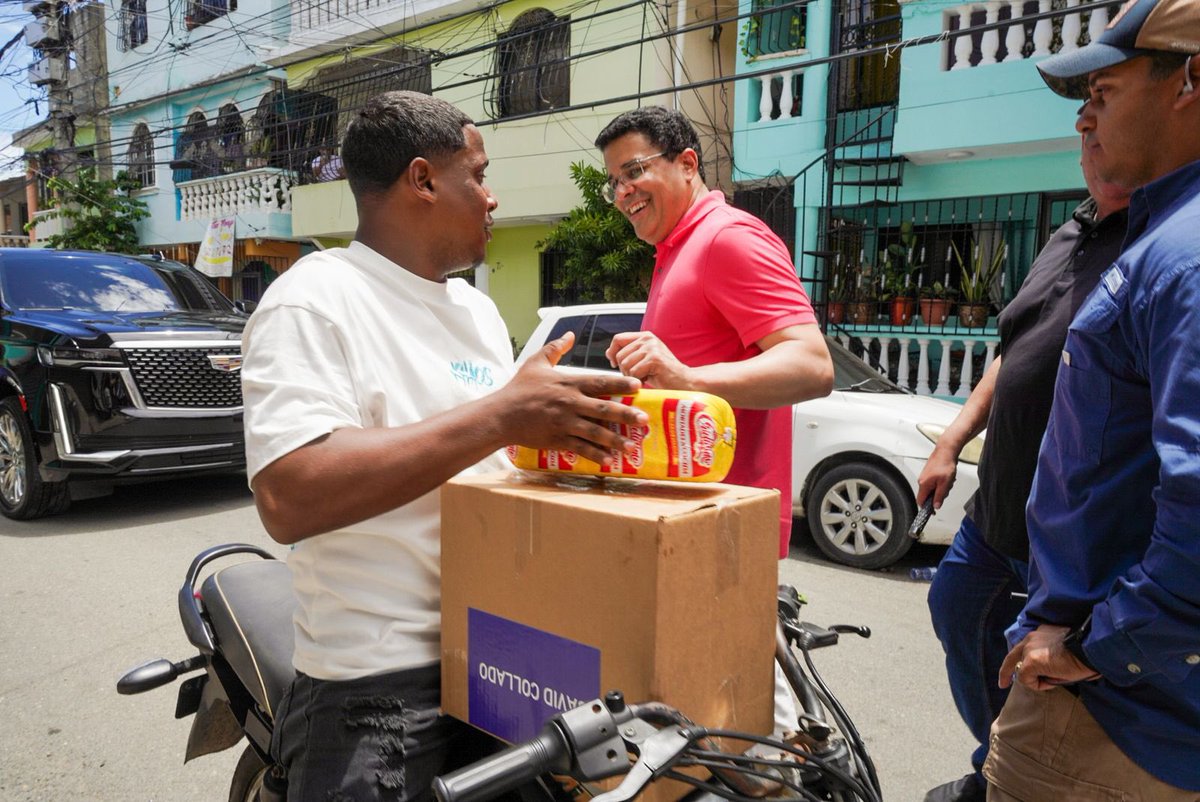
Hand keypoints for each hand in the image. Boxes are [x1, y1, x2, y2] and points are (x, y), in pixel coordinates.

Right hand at [499, 333, 647, 466]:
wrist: (501, 415)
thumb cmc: (519, 388)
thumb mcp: (536, 363)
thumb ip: (555, 348)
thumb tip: (570, 334)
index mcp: (568, 383)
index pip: (600, 382)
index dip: (621, 383)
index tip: (639, 386)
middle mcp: (570, 403)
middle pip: (604, 409)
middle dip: (626, 414)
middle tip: (644, 420)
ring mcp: (565, 423)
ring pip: (596, 432)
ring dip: (616, 439)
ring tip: (633, 445)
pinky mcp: (557, 439)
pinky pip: (581, 448)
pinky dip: (596, 454)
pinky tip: (609, 460)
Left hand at [605, 331, 693, 389]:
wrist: (684, 381)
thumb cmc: (663, 373)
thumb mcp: (644, 359)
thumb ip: (629, 353)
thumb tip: (608, 353)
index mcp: (645, 336)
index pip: (618, 339)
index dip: (613, 352)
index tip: (615, 363)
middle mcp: (648, 339)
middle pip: (620, 355)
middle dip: (624, 370)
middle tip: (638, 375)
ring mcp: (652, 348)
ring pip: (625, 365)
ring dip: (632, 376)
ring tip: (645, 376)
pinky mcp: (655, 359)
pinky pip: (634, 372)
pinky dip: (639, 380)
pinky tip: (650, 380)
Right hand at [916, 441, 958, 508]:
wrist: (946, 451)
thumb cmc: (945, 464)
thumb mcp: (945, 484)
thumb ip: (939, 496)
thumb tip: (936, 506)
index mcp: (923, 484)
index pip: (921, 501)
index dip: (926, 508)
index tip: (933, 512)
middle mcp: (922, 481)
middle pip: (928, 495)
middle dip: (938, 495)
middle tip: (946, 490)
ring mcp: (925, 476)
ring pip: (932, 489)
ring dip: (941, 488)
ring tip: (948, 481)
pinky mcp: (929, 473)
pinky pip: (934, 483)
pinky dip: (941, 483)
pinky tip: (947, 478)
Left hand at [999, 625, 1101, 690]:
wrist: (1089, 650)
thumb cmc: (1083, 653)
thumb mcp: (1062, 651)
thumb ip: (1047, 657)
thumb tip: (1042, 672)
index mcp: (1039, 633)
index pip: (1023, 647)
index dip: (1016, 659)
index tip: (1013, 669)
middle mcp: (1031, 638)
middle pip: (1012, 657)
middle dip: (1006, 672)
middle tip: (1002, 684)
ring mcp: (1029, 649)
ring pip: (1022, 670)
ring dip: (1035, 679)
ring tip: (1055, 679)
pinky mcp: (1030, 661)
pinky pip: (1026, 679)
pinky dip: (1037, 685)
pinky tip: (1051, 682)